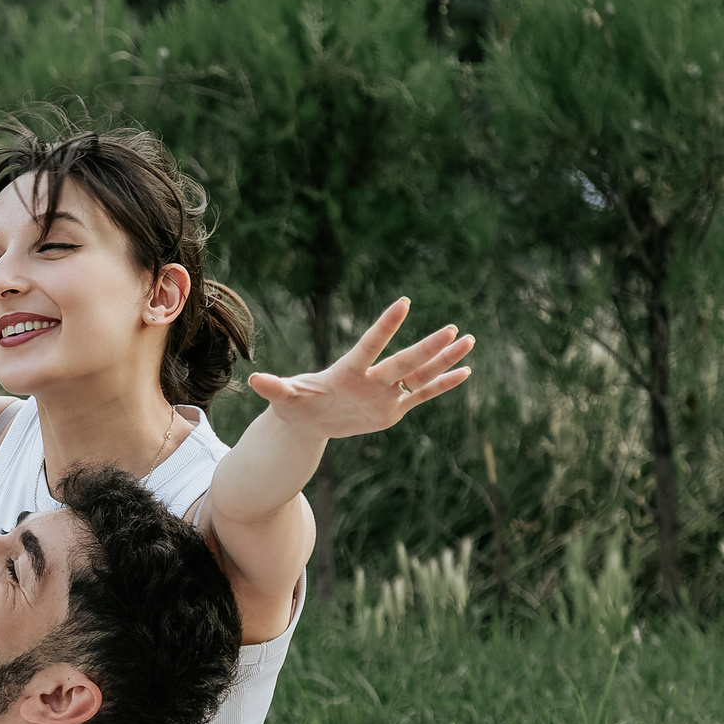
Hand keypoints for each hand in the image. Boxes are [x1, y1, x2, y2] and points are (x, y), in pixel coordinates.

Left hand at [244, 298, 472, 440]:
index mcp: (349, 370)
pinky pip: (422, 396)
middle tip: (450, 328)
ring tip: (468, 339)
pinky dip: (443, 385)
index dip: (385, 326)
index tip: (403, 303)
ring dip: (443, 359)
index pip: (370, 345)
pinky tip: (465, 370)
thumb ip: (275, 388)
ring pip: (420, 374)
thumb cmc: (295, 404)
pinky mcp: (392, 409)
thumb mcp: (284, 399)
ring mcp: (384, 393)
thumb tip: (255, 381)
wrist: (309, 420)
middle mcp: (372, 378)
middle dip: (426, 348)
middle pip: (404, 362)